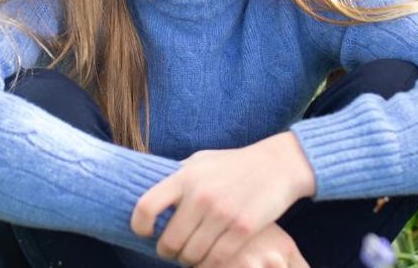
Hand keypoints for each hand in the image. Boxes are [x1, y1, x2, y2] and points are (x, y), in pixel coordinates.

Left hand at [130, 132, 315, 266]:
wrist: (277, 165)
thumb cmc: (234, 164)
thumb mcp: (201, 161)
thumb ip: (178, 176)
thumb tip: (150, 190)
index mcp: (185, 177)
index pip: (146, 207)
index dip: (140, 226)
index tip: (147, 232)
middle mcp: (200, 196)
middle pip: (169, 241)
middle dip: (168, 252)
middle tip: (173, 251)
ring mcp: (222, 213)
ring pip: (191, 255)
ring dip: (188, 261)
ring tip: (191, 256)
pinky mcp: (243, 229)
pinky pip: (216, 260)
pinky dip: (208, 266)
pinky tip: (208, 261)